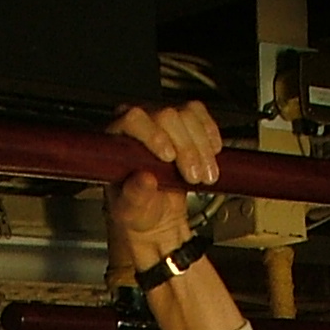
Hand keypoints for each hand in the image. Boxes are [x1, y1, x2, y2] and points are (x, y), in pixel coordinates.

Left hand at [106, 100, 221, 260]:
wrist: (156, 214)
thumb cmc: (137, 209)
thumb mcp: (131, 210)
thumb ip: (135, 196)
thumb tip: (144, 179)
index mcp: (117, 138)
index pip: (133, 120)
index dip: (154, 136)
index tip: (169, 157)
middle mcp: (139, 124)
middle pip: (167, 117)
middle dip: (186, 149)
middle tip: (193, 176)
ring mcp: (162, 123)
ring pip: (188, 116)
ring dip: (202, 148)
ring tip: (204, 176)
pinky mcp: (183, 124)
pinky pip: (199, 115)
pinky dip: (210, 135)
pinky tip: (212, 153)